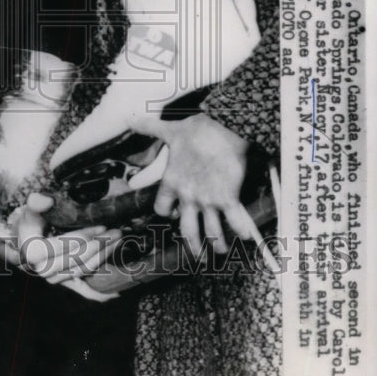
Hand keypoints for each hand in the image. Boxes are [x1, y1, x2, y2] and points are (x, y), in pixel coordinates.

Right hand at [0, 193, 121, 298]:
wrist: (23, 244)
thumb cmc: (28, 227)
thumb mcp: (29, 214)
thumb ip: (35, 205)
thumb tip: (45, 199)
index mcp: (35, 253)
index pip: (68, 244)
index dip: (87, 234)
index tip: (103, 225)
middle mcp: (44, 270)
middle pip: (79, 257)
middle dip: (100, 245)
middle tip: (117, 233)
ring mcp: (55, 279)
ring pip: (84, 269)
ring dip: (104, 257)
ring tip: (117, 243)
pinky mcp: (64, 283)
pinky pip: (82, 291)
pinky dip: (98, 294)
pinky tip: (115, 294)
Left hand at [151, 112, 260, 257]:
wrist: (224, 128)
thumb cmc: (196, 130)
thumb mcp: (169, 129)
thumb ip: (149, 128)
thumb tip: (130, 119)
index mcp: (172, 182)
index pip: (161, 208)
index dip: (166, 212)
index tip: (173, 213)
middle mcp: (188, 196)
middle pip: (186, 229)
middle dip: (193, 246)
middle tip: (197, 256)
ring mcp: (208, 200)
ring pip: (210, 232)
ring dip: (216, 244)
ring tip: (220, 252)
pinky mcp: (228, 198)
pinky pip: (235, 221)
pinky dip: (241, 231)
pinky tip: (245, 238)